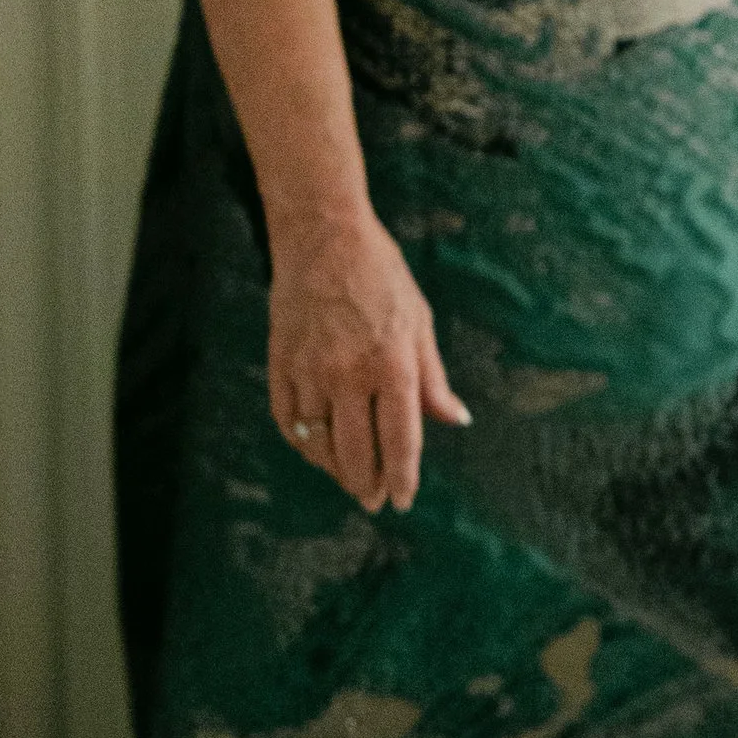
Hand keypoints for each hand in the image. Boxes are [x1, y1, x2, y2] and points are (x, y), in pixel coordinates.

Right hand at [268, 209, 469, 512]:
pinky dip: (303, 445)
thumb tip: (456, 420)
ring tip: (350, 481)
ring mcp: (309, 371)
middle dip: (368, 484)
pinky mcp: (281, 363)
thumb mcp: (419, 322)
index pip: (400, 439)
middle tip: (375, 501)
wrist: (322, 237)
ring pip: (319, 443)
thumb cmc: (381, 277)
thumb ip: (433, 379)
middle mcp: (348, 374)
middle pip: (357, 451)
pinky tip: (316, 453)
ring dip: (335, 470)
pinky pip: (289, 420)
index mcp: (391, 364)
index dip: (402, 476)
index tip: (402, 501)